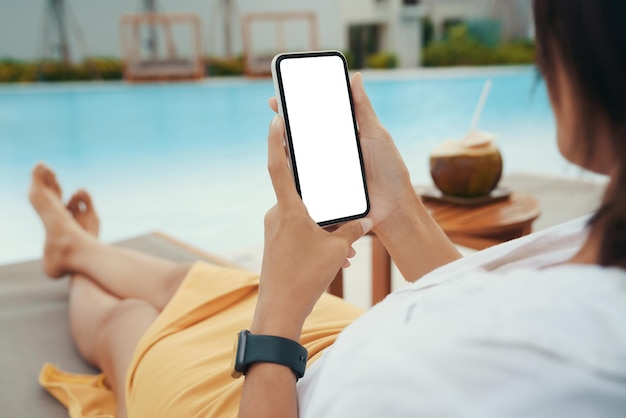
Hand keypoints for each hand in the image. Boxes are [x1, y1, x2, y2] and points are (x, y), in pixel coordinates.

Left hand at [252, 115, 372, 340]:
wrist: (279, 310)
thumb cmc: (305, 278)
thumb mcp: (336, 251)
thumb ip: (351, 230)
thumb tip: (363, 221)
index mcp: (289, 210)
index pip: (278, 166)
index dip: (277, 140)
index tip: (277, 118)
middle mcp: (277, 215)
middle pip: (301, 193)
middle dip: (323, 197)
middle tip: (340, 196)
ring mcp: (274, 231)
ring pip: (303, 216)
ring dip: (324, 226)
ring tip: (344, 248)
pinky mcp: (276, 245)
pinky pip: (298, 232)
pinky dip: (316, 238)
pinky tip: (335, 257)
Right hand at [268, 73, 415, 233]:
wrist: (394, 207)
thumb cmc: (390, 170)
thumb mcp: (376, 134)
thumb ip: (363, 108)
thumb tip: (355, 77)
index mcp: (342, 137)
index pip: (317, 118)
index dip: (299, 107)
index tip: (282, 96)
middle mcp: (331, 153)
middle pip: (304, 138)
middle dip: (286, 125)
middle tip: (276, 111)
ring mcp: (325, 172)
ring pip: (300, 159)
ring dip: (286, 149)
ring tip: (278, 136)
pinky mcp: (323, 191)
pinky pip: (305, 181)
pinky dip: (293, 174)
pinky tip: (285, 164)